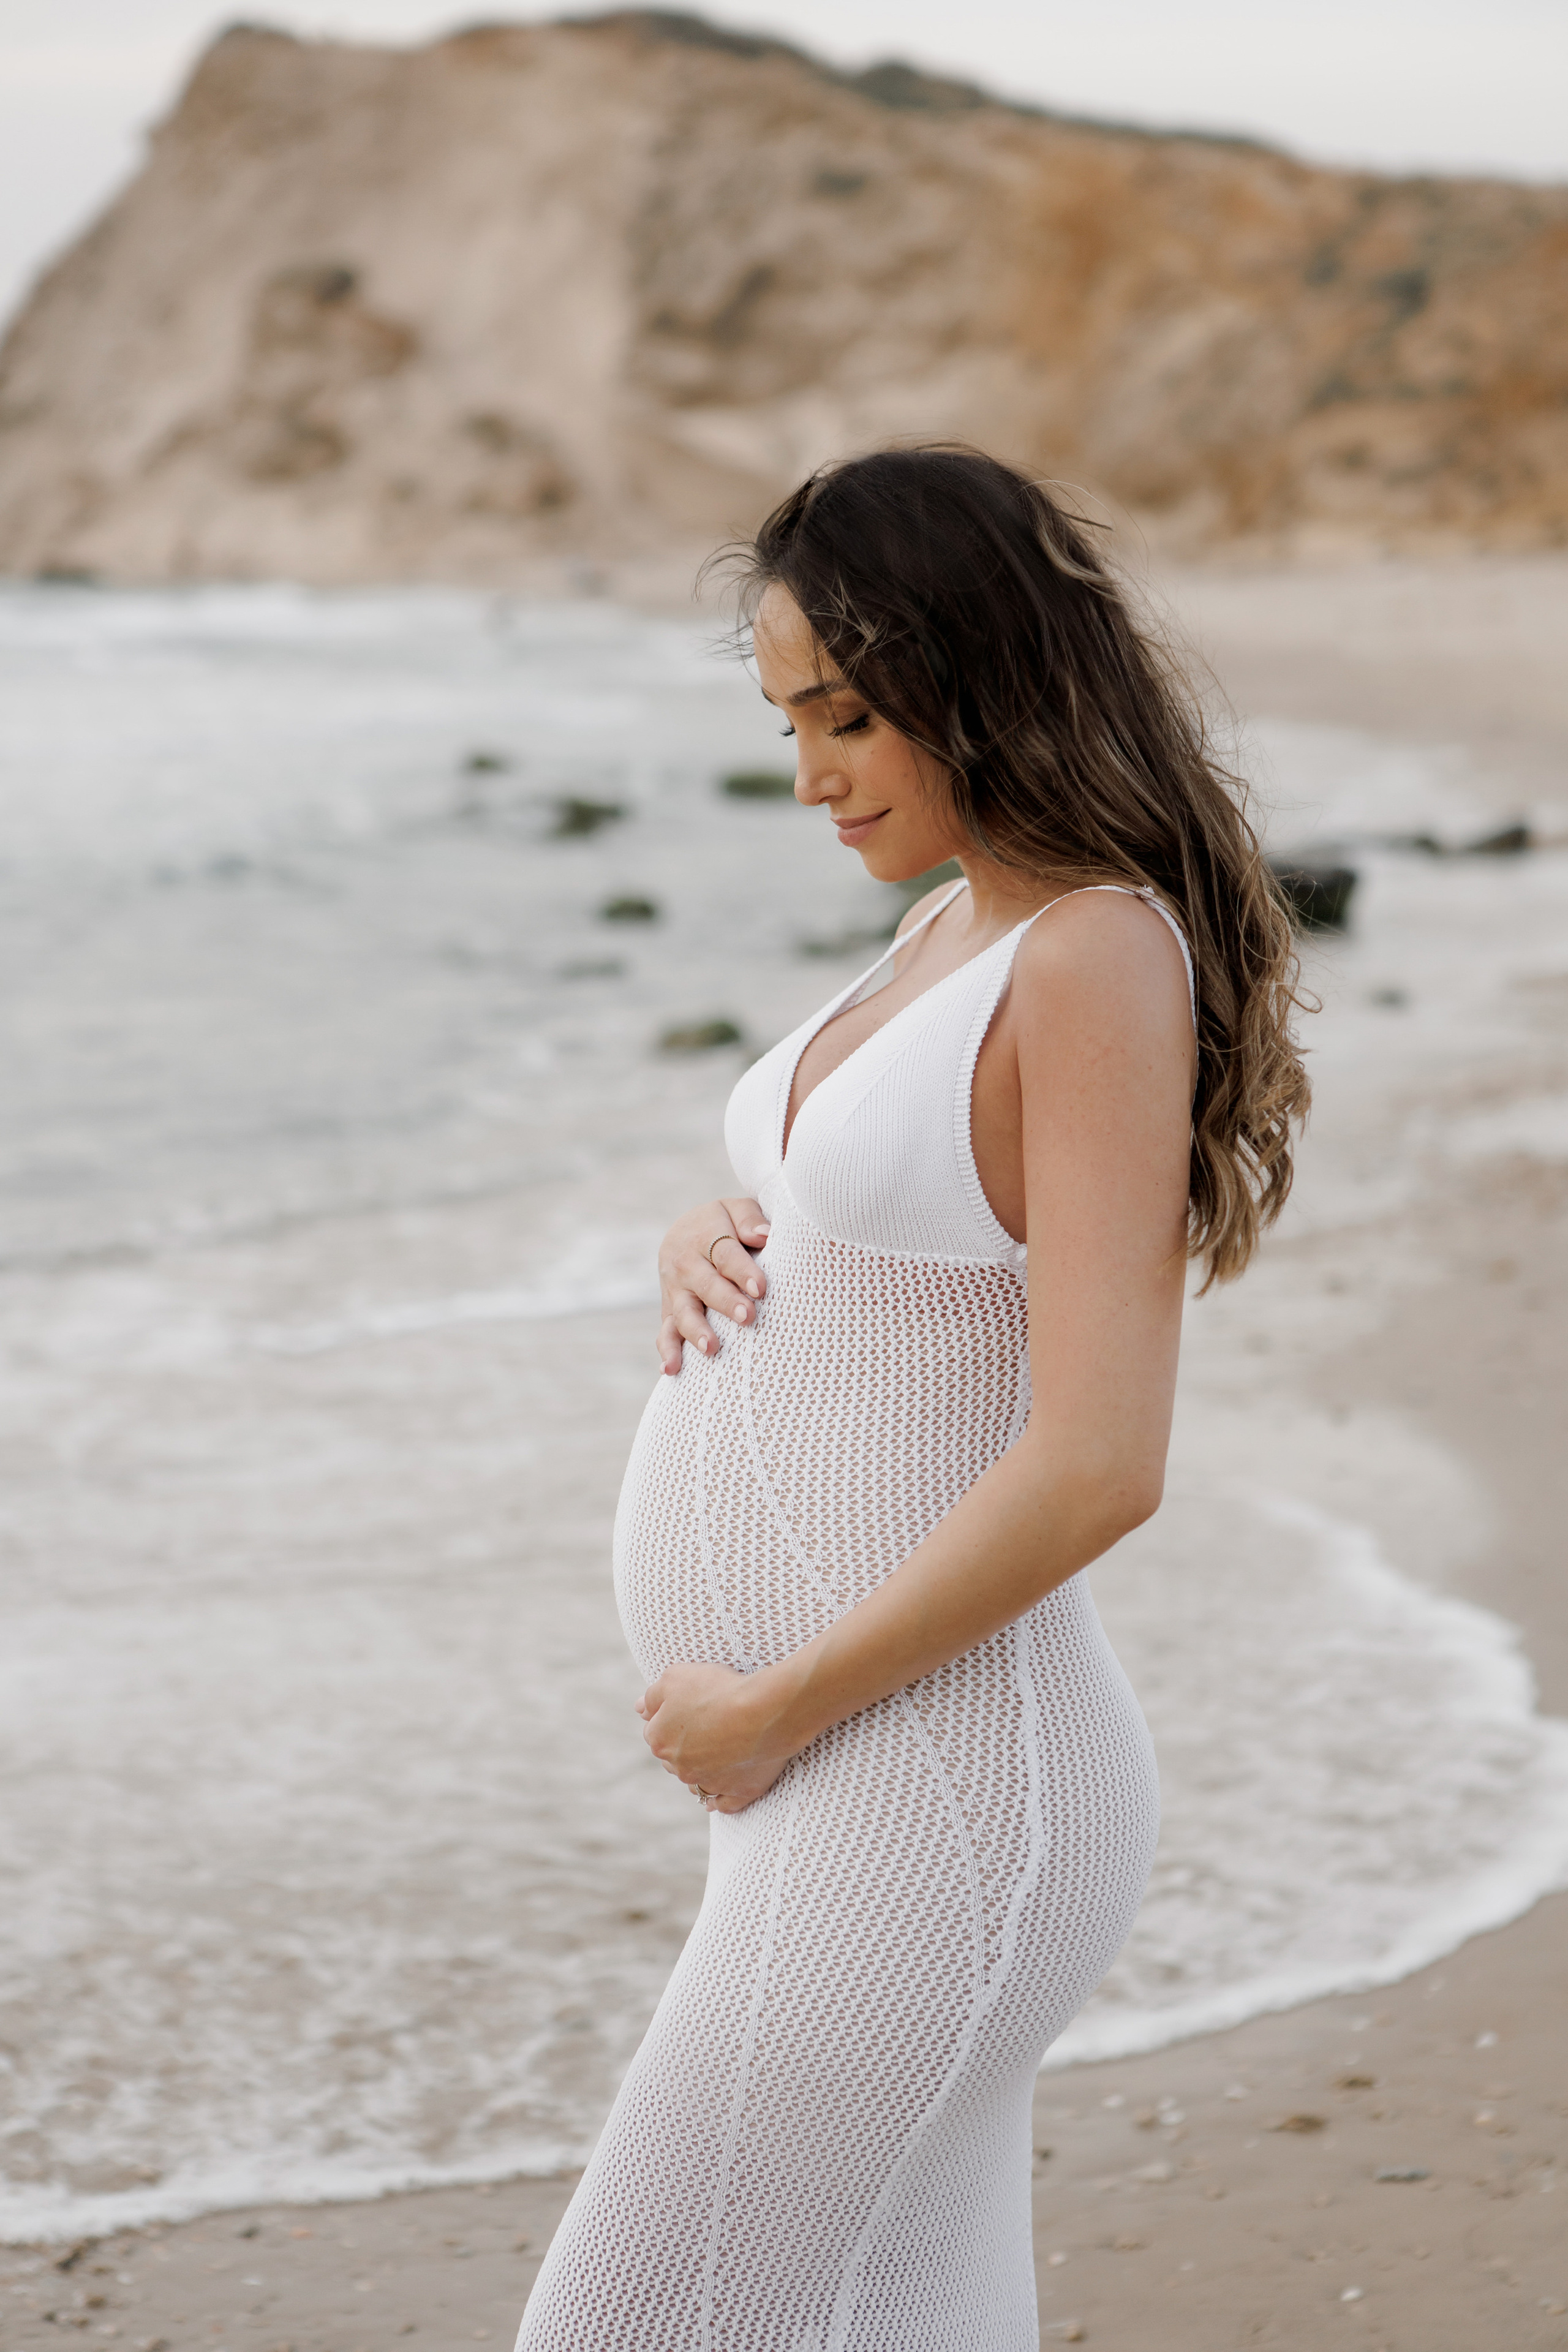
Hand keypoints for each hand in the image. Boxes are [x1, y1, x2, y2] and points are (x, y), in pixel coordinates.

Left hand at [636, 1661, 793, 1814]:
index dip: (668, 1718)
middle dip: (683, 1746)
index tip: (686, 1708)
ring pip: (695, 1781)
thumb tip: (640, 1708)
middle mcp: (679, 1767)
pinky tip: (715, 1801)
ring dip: (699, 1772)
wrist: (763, 1711)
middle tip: (704, 1727)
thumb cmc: (719, 1690)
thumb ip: (653, 1695)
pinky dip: (718, 1802)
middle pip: (674, 1758)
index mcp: (660, 1740)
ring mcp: (709, 1782)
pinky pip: (723, 1804)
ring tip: (713, 1757)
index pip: (654, 1732)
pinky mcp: (737, 1793)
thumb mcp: (676, 1677)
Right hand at [656, 1196, 769, 1374]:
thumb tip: (764, 1235)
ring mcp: (674, 1288)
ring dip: (695, 1330)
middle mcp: (685, 1262)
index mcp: (704, 1234)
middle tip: (747, 1317)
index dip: (742, 1271)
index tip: (761, 1288)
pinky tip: (670, 1369)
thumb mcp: (736, 1209)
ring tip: (711, 1348)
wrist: (688, 1230)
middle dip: (725, 1301)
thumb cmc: (726, 1223)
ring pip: (683, 1311)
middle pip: (705, 1284)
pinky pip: (665, 1331)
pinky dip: (667, 1350)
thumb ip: (750, 1220)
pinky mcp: (669, 1309)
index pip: (725, 1253)